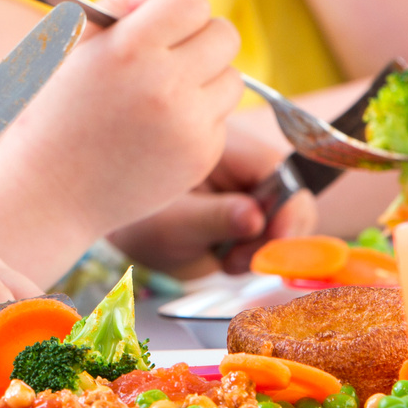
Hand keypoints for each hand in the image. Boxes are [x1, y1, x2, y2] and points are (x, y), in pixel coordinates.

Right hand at [0, 0, 243, 285]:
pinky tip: (159, 132)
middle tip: (168, 59)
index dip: (177, 12)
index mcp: (130, 48)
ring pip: (232, 78)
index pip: (192, 2)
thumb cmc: (53, 109)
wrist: (44, 190)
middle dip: (200, 40)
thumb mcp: (71, 44)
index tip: (158, 28)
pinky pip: (222, 120)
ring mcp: (187, 126)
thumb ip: (121, 3)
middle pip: (225, 35)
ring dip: (206, 80)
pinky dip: (199, 120)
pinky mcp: (200, 158)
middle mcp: (165, 85)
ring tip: (161, 98)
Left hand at [0, 236, 36, 373]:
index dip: (10, 331)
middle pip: (25, 300)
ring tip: (30, 384)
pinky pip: (22, 331)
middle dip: (31, 339)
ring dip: (32, 348)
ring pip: (32, 315)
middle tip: (31, 381)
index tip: (15, 368)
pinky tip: (24, 379)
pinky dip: (25, 353)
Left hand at [107, 121, 317, 277]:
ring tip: (221, 257)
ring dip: (261, 247)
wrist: (116, 219)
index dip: (288, 212)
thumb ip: (213, 219)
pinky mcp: (246, 206)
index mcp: (226, 148)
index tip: (276, 243)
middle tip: (236, 260)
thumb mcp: (170, 222)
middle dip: (274, 237)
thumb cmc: (136, 216)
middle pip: (291, 199)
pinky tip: (222, 254)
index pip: (281, 176)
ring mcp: (247, 186)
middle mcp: (244, 162)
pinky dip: (251, 250)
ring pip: (283, 220)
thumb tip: (255, 218)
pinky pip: (267, 232)